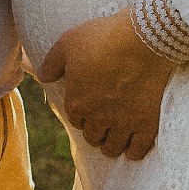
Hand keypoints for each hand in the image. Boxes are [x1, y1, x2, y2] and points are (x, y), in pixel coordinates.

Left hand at [37, 10, 174, 160]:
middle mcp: (98, 118)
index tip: (88, 108)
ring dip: (111, 145)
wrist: (143, 39)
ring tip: (115, 140)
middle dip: (95, 132)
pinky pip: (138, 149)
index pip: (75, 119)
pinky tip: (132, 148)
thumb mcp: (68, 42)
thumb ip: (52, 63)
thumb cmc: (103, 37)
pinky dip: (134, 151)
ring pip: (113, 147)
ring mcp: (123, 123)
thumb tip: (42, 77)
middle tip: (102, 126)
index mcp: (77, 102)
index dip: (81, 114)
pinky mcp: (147, 123)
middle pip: (93, 136)